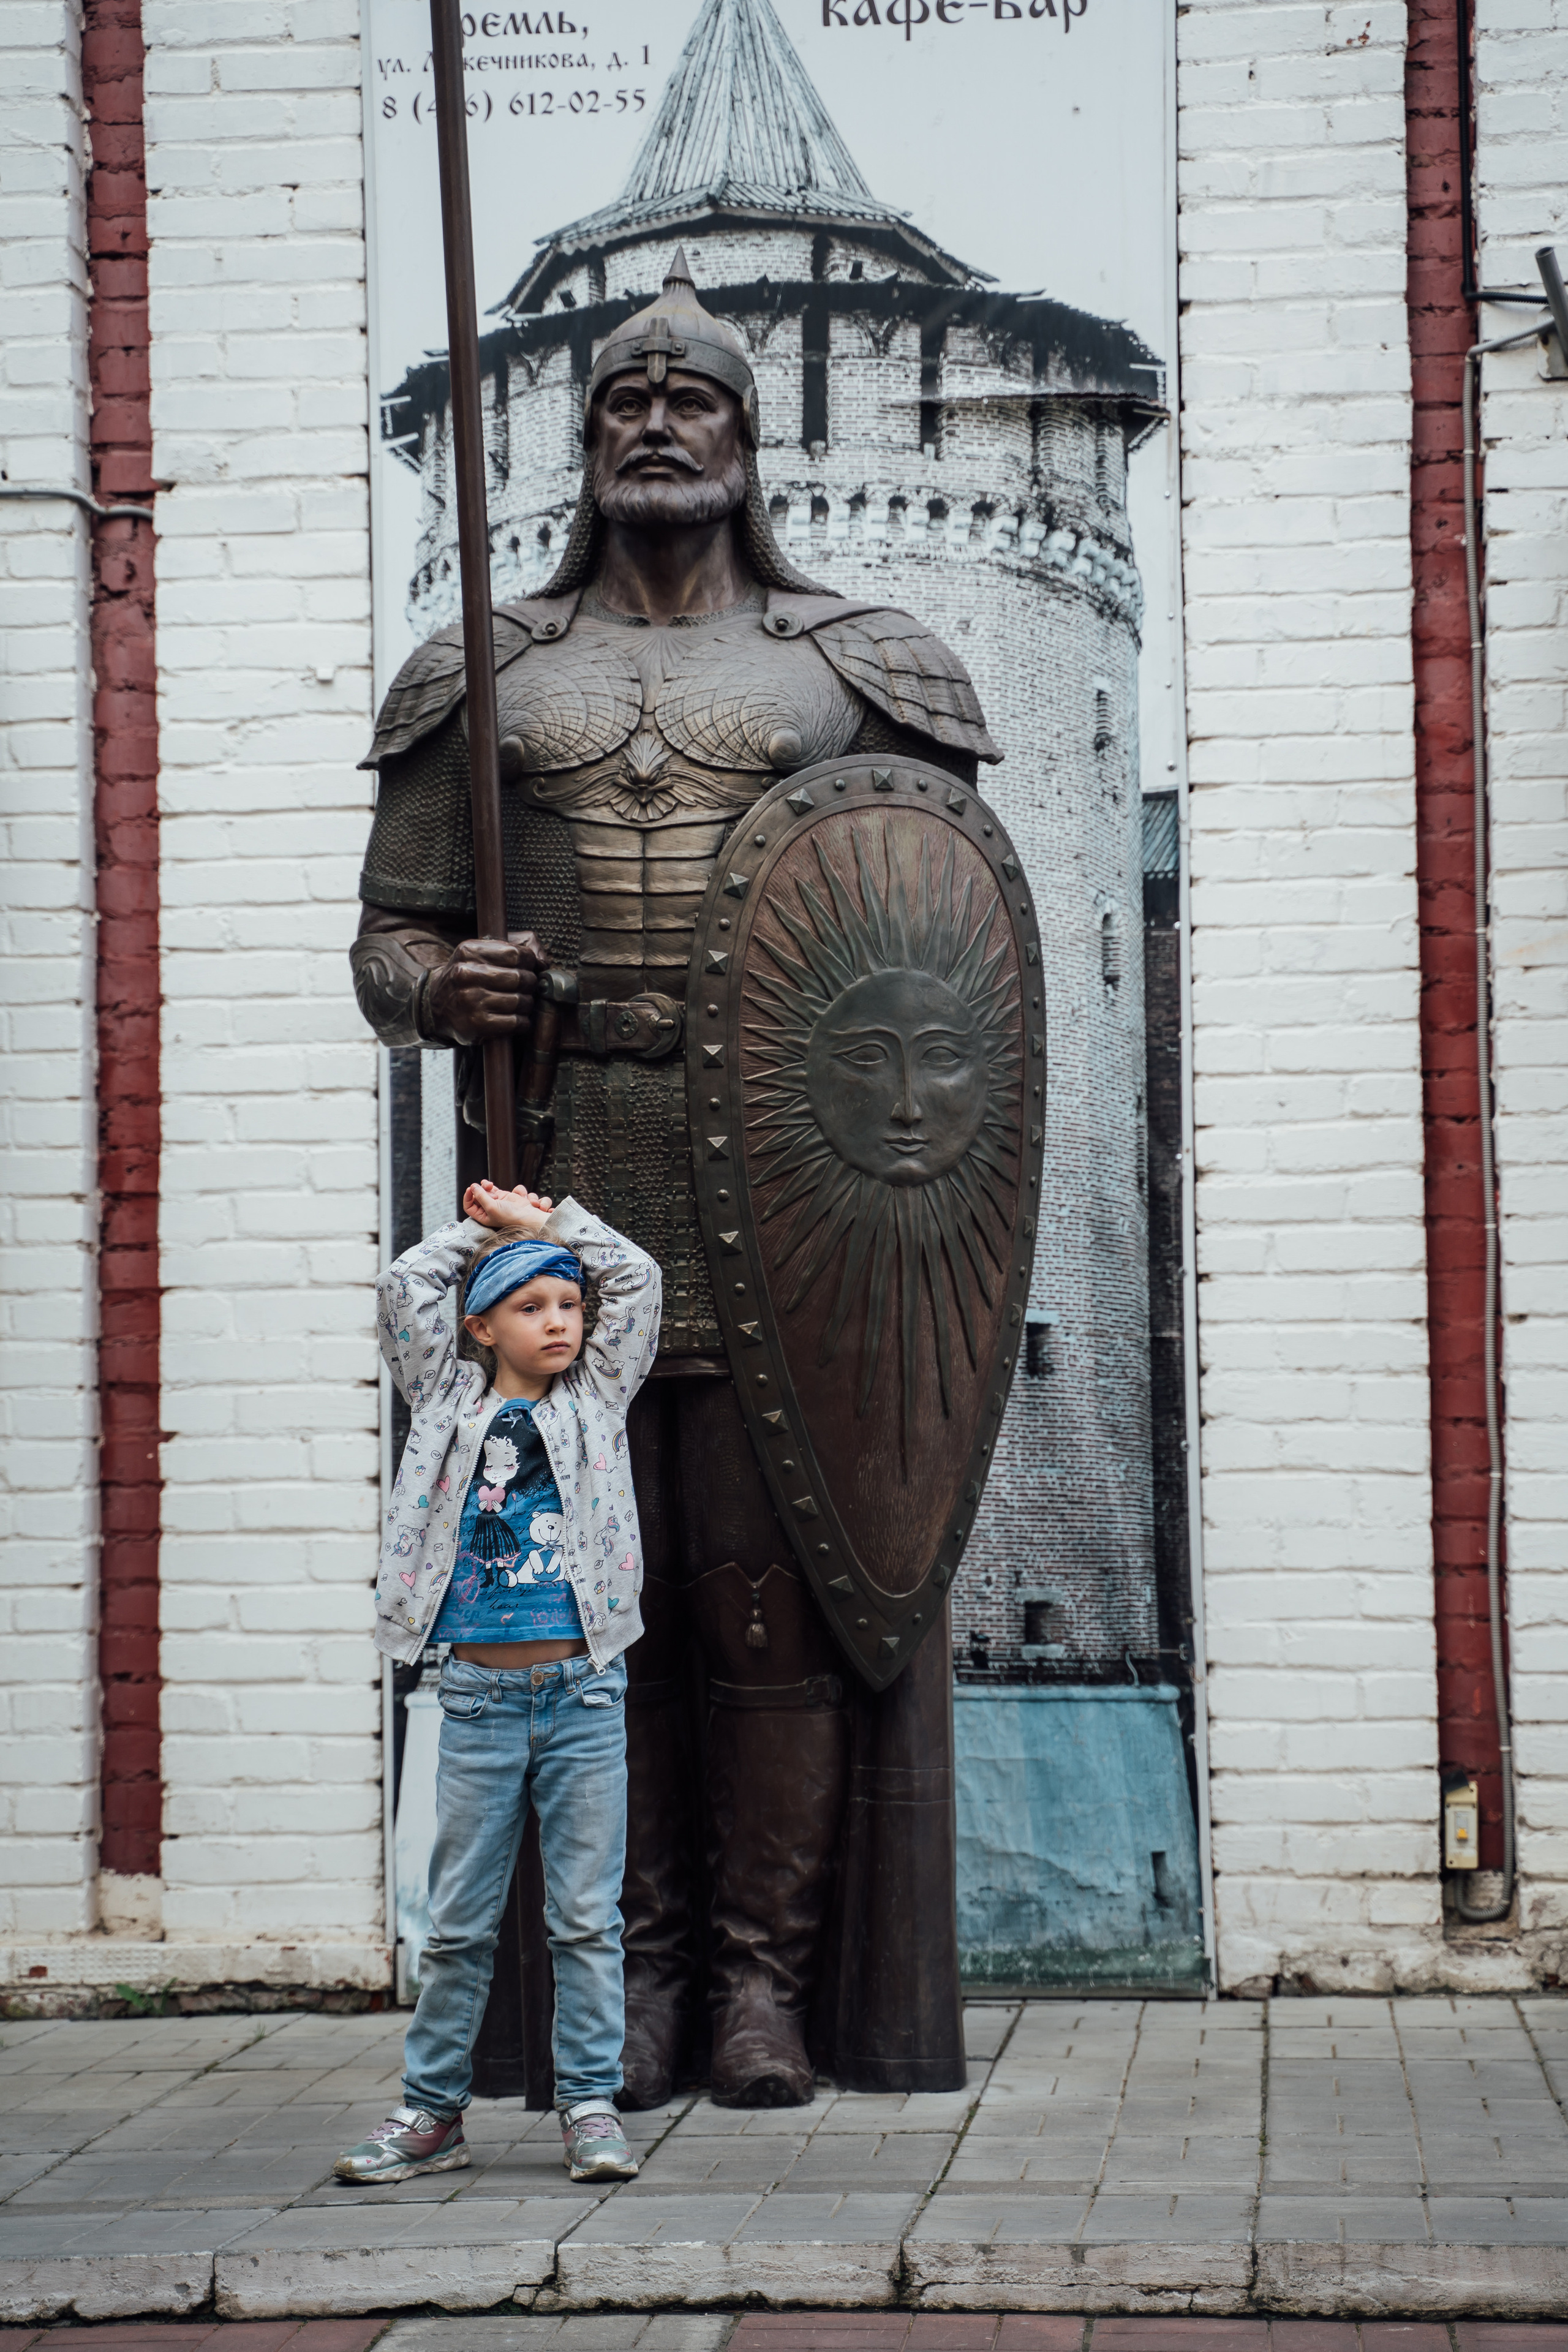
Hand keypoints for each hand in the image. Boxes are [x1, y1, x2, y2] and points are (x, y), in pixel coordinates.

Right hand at [428, 931, 544, 1045]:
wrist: (437, 1006)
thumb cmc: (468, 977)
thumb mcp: (481, 953)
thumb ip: (516, 946)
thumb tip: (543, 961)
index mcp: (468, 952)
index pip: (515, 953)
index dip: (529, 961)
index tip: (528, 967)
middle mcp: (466, 975)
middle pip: (520, 978)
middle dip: (529, 984)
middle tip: (525, 988)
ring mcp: (470, 1000)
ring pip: (519, 1001)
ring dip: (526, 1004)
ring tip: (519, 1003)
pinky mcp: (476, 1024)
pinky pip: (515, 1022)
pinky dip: (522, 1022)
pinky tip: (516, 1019)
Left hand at [464, 1180, 554, 1237]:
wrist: (527, 1216)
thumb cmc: (510, 1217)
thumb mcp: (491, 1207)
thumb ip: (480, 1196)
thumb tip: (473, 1186)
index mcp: (482, 1217)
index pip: (469, 1206)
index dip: (468, 1197)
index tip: (470, 1188)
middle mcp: (488, 1210)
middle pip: (476, 1196)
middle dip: (479, 1189)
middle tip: (485, 1186)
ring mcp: (496, 1203)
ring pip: (485, 1191)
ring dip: (486, 1186)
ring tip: (491, 1186)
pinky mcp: (504, 1197)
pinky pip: (494, 1189)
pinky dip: (492, 1186)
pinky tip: (490, 1185)